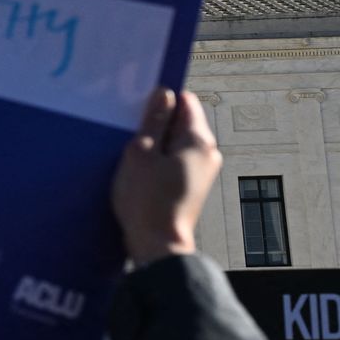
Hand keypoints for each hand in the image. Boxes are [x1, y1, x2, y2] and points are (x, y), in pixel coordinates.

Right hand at [111, 88, 220, 263]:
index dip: (161, 101)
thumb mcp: (141, 152)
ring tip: (133, 158)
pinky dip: (161, 161)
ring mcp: (204, 171)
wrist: (158, 245)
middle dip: (157, 124)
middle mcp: (208, 153)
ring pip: (178, 143)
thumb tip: (164, 94)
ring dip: (157, 144)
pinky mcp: (195, 186)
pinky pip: (177, 161)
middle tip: (130, 135)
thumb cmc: (146, 200)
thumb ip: (154, 120)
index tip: (138, 110)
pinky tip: (142, 174)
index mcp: (198, 140)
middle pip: (182, 123)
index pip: (185, 102)